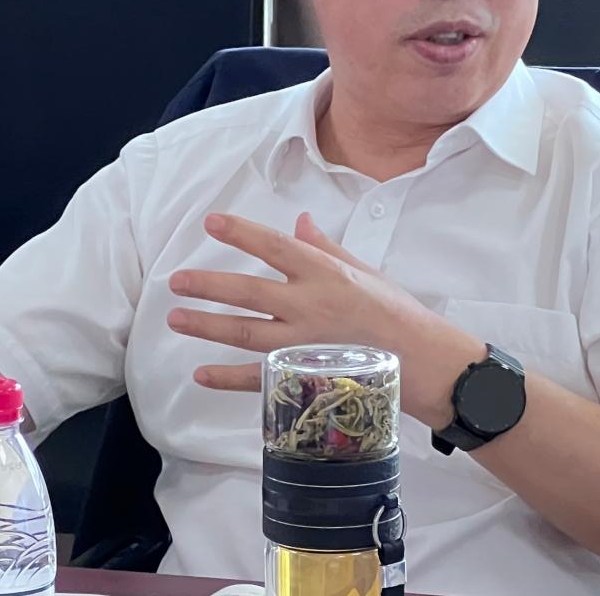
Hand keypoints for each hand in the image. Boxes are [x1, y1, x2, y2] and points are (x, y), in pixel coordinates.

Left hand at [167, 212, 484, 426]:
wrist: (423, 362)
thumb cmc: (395, 312)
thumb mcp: (363, 270)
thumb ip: (325, 247)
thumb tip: (298, 222)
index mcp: (325, 273)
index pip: (275, 247)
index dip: (241, 233)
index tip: (211, 223)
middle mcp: (310, 306)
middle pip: (247, 292)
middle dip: (208, 286)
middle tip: (175, 281)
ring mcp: (304, 344)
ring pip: (244, 333)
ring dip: (207, 326)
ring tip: (176, 318)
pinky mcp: (304, 376)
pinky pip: (258, 378)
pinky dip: (227, 378)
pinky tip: (201, 374)